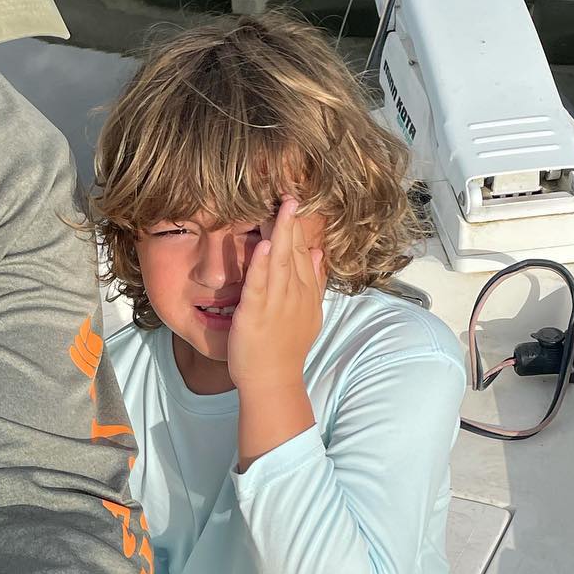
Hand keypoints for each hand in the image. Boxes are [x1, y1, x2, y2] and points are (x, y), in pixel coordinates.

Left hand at [226, 197, 325, 392]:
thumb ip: (313, 281)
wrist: (273, 380)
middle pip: (293, 250)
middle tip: (288, 193)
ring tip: (283, 207)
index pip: (302, 250)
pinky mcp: (256, 312)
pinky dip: (261, 264)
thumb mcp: (308, 312)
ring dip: (280, 233)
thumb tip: (318, 252)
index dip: (297, 225)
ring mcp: (276, 302)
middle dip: (292, 221)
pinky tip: (262, 244)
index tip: (294, 201)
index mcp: (305, 290)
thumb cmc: (285, 348)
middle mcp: (294, 293)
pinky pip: (259, 284)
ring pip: (279, 261)